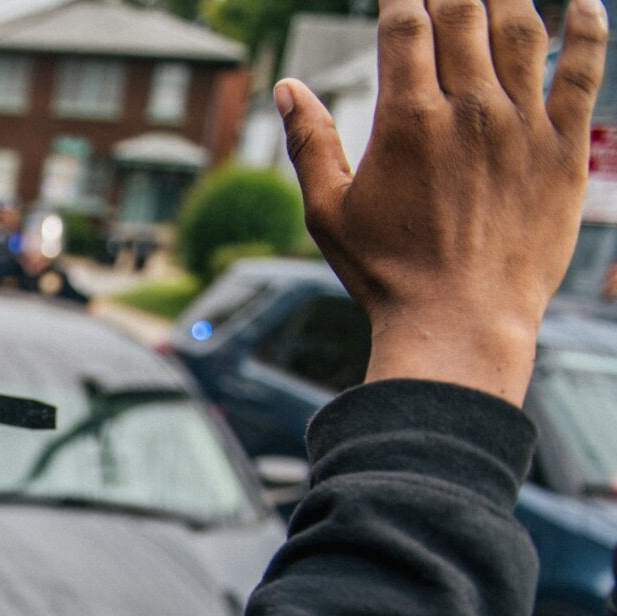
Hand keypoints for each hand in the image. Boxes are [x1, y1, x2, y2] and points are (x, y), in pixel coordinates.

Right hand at [279, 0, 607, 403]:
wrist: (461, 323)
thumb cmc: (387, 273)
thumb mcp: (328, 212)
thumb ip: (310, 143)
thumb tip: (289, 89)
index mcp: (407, 119)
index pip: (405, 25)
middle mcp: (469, 110)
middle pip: (464, 12)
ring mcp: (523, 126)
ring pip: (522, 29)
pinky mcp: (564, 148)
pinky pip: (584, 71)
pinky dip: (590, 28)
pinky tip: (587, 1)